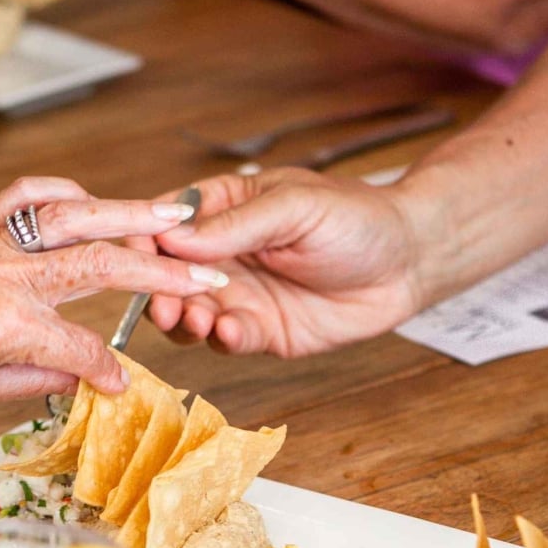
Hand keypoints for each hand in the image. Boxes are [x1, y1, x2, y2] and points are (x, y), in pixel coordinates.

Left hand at [0, 176, 225, 408]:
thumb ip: (38, 380)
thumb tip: (84, 378)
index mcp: (5, 327)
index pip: (85, 347)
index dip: (109, 370)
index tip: (118, 383)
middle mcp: (4, 276)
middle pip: (104, 266)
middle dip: (164, 273)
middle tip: (205, 277)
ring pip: (78, 216)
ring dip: (133, 215)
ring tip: (175, 216)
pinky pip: (31, 194)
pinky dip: (67, 194)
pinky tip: (93, 203)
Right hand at [129, 168, 424, 356]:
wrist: (408, 263)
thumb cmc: (356, 218)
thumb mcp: (295, 207)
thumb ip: (237, 225)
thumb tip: (174, 238)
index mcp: (223, 207)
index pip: (166, 222)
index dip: (146, 239)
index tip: (139, 255)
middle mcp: (223, 254)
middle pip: (166, 275)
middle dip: (158, 290)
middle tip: (164, 303)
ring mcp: (239, 294)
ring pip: (188, 313)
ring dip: (184, 320)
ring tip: (197, 320)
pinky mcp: (261, 331)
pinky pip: (227, 340)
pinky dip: (222, 339)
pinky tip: (233, 332)